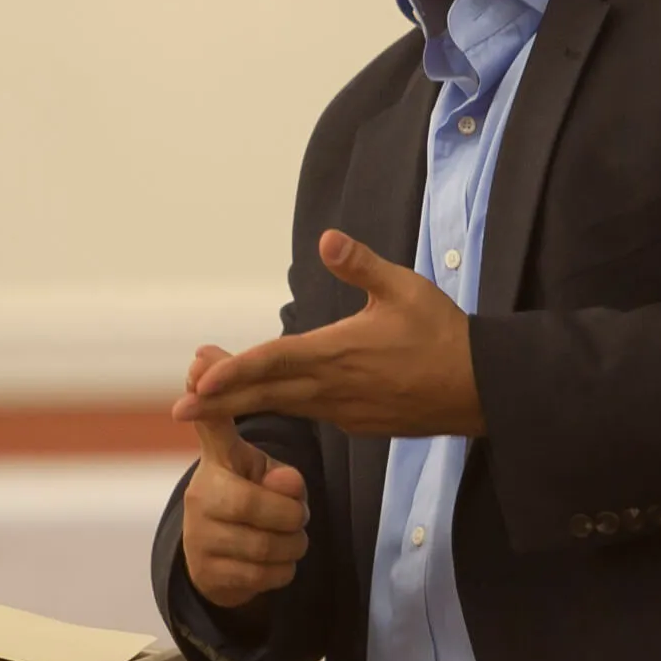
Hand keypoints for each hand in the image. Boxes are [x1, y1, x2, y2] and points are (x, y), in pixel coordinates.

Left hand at [172, 230, 484, 436]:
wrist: (482, 388)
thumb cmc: (444, 334)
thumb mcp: (404, 288)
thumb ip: (361, 264)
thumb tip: (327, 238)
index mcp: (337, 353)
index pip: (273, 363)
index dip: (233, 373)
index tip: (199, 382)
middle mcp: (333, 389)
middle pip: (265, 395)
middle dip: (219, 402)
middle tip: (178, 410)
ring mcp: (344, 411)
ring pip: (284, 406)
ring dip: (245, 404)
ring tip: (208, 399)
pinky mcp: (358, 422)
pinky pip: (312, 414)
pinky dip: (282, 408)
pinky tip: (268, 399)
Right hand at [180, 347, 311, 609]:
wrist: (220, 560)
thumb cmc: (249, 501)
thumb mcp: (262, 473)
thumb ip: (280, 471)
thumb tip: (287, 479)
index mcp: (218, 460)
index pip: (213, 425)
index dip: (211, 400)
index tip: (198, 366)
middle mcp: (201, 494)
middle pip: (259, 505)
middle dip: (293, 516)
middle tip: (298, 516)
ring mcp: (200, 535)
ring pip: (268, 545)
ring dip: (292, 545)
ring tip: (288, 538)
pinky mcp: (208, 573)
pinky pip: (265, 576)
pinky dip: (282, 572)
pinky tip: (273, 562)